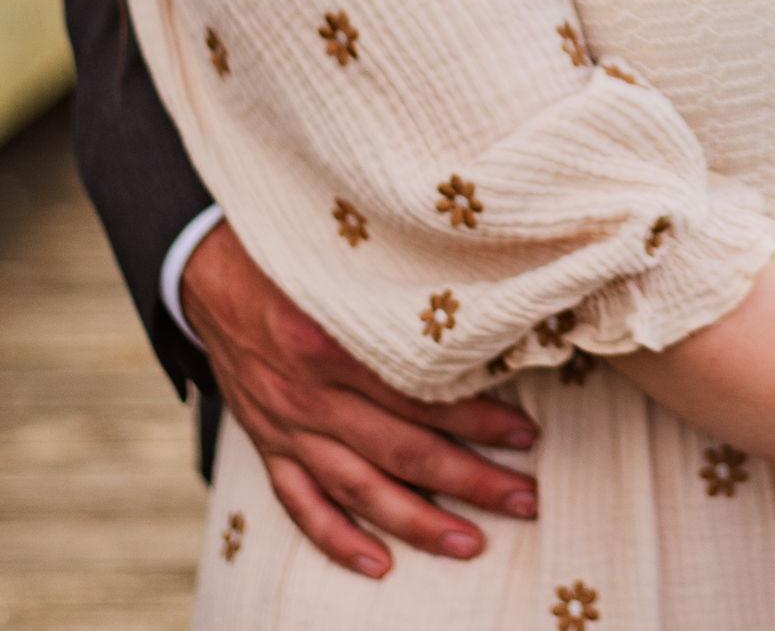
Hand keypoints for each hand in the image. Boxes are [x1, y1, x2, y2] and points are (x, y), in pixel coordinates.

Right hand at [181, 221, 539, 576]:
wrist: (206, 268)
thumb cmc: (298, 251)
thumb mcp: (352, 260)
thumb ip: (405, 286)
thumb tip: (483, 301)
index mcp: (336, 344)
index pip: (422, 395)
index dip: (479, 419)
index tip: (527, 434)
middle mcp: (311, 396)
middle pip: (402, 451)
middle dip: (469, 481)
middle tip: (524, 499)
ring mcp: (287, 427)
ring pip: (358, 489)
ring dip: (417, 523)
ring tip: (470, 543)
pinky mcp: (266, 444)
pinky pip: (301, 504)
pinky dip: (337, 538)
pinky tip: (378, 565)